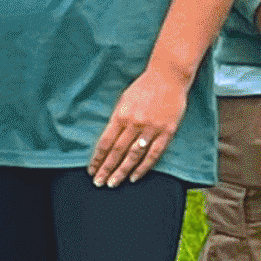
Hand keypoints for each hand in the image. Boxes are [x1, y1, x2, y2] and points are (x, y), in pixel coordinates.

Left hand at [91, 69, 190, 185]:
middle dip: (106, 169)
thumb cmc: (144, 87)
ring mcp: (151, 129)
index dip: (97, 158)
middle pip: (117, 152)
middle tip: (98, 182)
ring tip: (113, 183)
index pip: (105, 142)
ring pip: (133, 156)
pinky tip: (134, 177)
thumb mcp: (123, 100)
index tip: (91, 170)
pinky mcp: (166, 132)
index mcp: (121, 116)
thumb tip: (108, 139)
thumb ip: (117, 119)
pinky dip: (143, 167)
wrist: (168, 77)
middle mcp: (134, 124)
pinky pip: (153, 154)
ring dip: (122, 171)